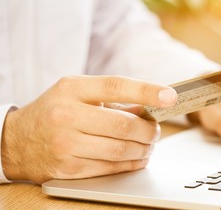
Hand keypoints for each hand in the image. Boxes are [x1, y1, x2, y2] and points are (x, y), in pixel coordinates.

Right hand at [1, 75, 176, 183]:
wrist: (16, 141)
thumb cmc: (53, 111)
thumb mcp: (77, 93)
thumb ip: (111, 98)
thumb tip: (147, 108)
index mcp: (72, 89)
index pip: (116, 86)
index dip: (147, 91)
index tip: (170, 96)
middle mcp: (67, 115)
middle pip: (124, 125)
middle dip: (149, 130)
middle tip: (156, 130)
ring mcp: (67, 144)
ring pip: (120, 149)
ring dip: (143, 149)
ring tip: (149, 145)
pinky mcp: (68, 168)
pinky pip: (110, 167)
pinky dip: (130, 163)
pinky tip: (137, 158)